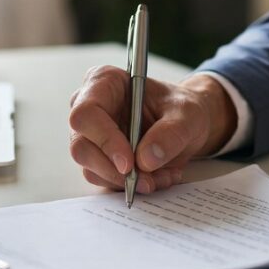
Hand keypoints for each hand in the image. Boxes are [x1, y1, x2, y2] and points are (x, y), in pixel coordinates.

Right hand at [69, 66, 235, 193]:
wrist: (187, 124)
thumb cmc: (182, 108)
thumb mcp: (188, 115)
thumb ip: (170, 133)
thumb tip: (145, 160)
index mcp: (105, 82)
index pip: (86, 114)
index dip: (104, 140)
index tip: (129, 163)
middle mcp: (91, 108)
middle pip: (81, 146)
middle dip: (114, 170)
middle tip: (146, 181)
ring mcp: (92, 135)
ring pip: (91, 168)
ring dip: (127, 181)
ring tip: (162, 176)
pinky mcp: (99, 158)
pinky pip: (105, 179)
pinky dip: (130, 185)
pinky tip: (156, 177)